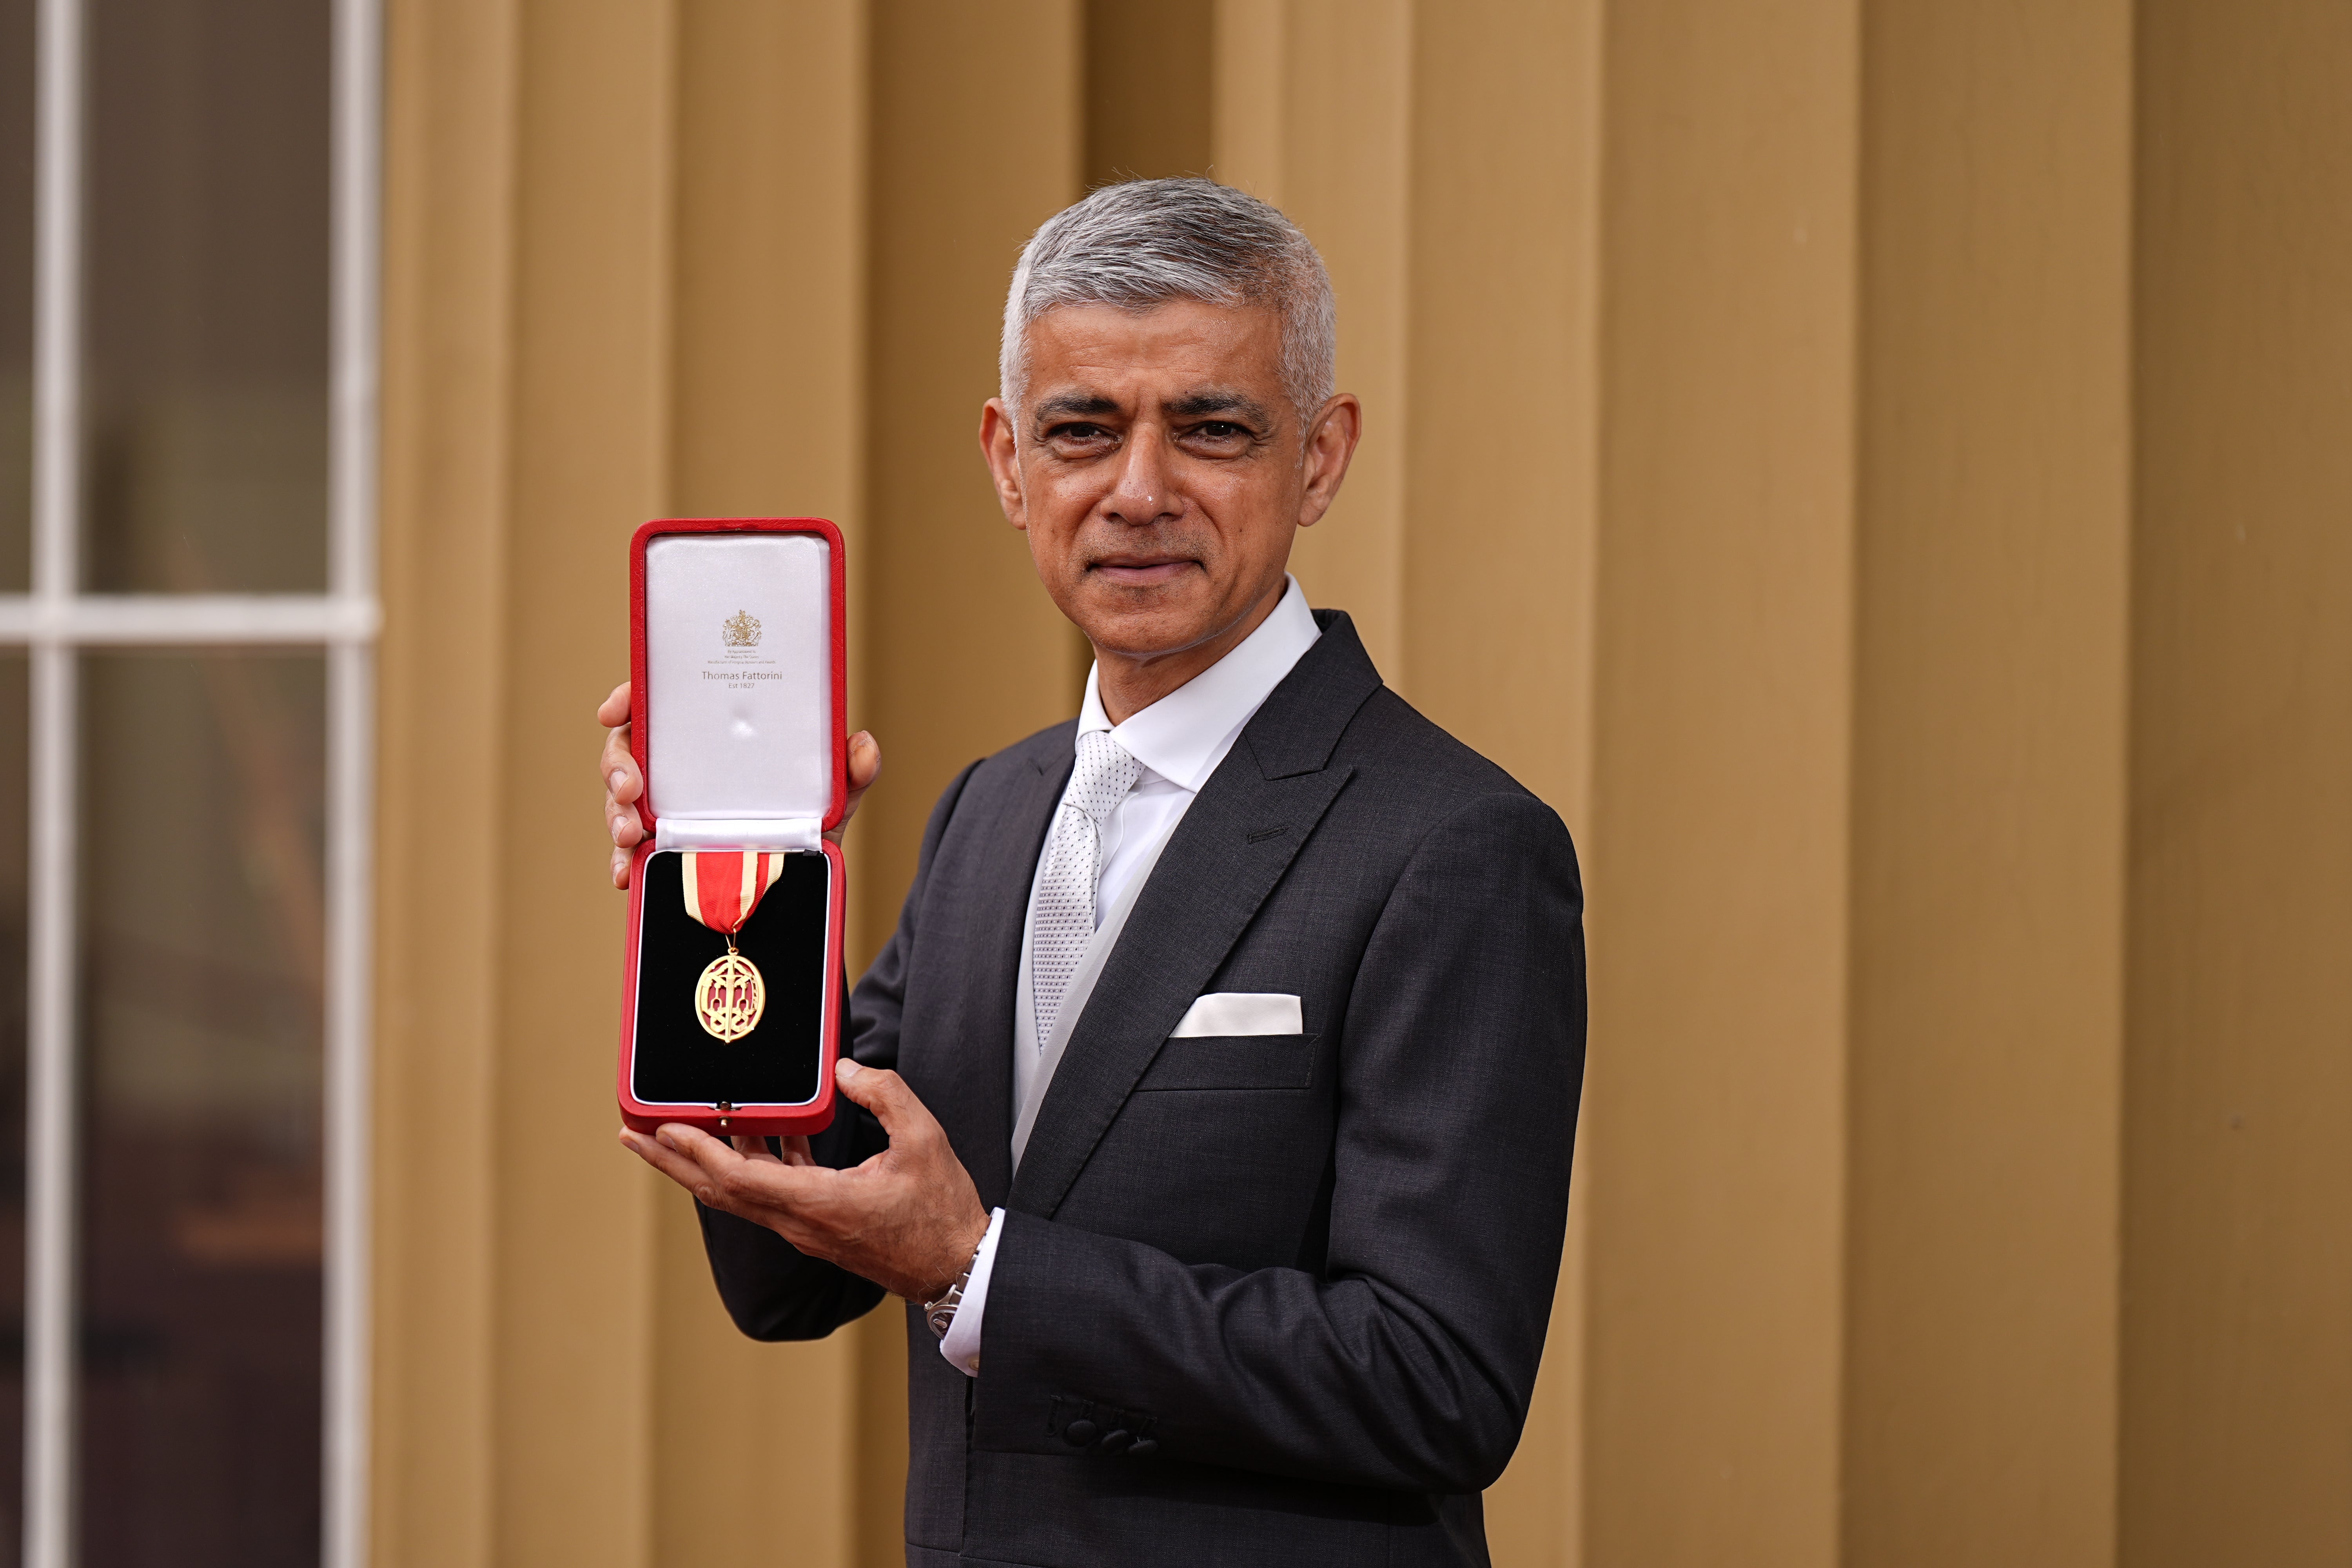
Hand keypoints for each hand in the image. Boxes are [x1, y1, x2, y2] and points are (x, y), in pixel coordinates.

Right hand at [596, 681, 881, 888]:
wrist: (804, 885)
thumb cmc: (808, 821)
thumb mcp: (830, 795)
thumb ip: (849, 771)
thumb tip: (863, 746)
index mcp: (711, 738)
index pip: (661, 704)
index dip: (630, 699)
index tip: (614, 709)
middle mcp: (682, 768)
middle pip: (629, 750)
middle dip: (615, 766)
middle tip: (629, 788)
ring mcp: (667, 809)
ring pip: (621, 802)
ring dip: (614, 815)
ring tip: (630, 835)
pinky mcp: (662, 848)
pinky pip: (630, 852)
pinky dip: (622, 862)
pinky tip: (623, 875)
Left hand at [619, 1057, 990, 1302]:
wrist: (955, 1266)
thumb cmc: (941, 1212)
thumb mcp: (924, 1139)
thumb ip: (884, 1095)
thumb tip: (844, 1072)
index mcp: (819, 1203)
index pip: (739, 1178)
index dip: (698, 1150)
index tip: (664, 1126)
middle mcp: (800, 1221)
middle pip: (720, 1190)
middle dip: (672, 1160)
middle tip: (632, 1133)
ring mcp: (805, 1227)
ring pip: (740, 1192)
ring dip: (704, 1161)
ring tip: (674, 1130)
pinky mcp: (816, 1226)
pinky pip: (770, 1191)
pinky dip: (753, 1161)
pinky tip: (762, 1131)